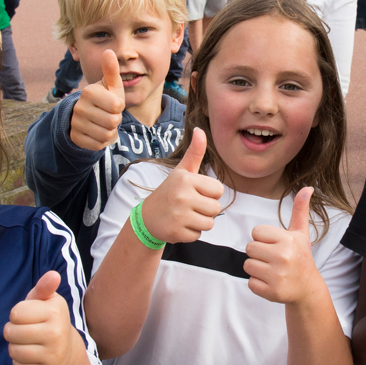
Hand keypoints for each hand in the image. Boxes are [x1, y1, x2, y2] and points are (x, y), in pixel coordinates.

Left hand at [4, 271, 73, 364]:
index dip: (17, 314)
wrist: (66, 349)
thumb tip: (53, 275)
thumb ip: (44, 287)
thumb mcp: (46, 301)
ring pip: (13, 351)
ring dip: (15, 347)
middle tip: (24, 330)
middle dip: (12, 331)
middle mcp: (57, 334)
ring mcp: (53, 355)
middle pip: (11, 333)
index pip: (15, 313)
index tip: (28, 316)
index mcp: (55, 312)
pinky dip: (20, 362)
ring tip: (27, 343)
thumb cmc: (49, 319)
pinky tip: (31, 356)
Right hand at [70, 50, 124, 150]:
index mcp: (89, 92)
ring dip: (109, 131)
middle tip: (108, 114)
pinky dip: (101, 141)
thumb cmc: (105, 98)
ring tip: (103, 123)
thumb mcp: (111, 85)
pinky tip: (97, 132)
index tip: (112, 103)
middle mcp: (79, 107)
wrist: (88, 116)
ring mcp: (75, 123)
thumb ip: (111, 70)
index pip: (117, 106)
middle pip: (112, 121)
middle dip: (115, 120)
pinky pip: (98, 145)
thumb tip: (109, 51)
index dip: (119, 106)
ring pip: (106, 135)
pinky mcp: (75, 138)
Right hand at [139, 128, 223, 245]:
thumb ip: (195, 152)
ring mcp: (179, 215)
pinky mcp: (176, 232)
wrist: (147, 217)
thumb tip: (200, 129)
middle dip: (206, 209)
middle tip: (189, 206)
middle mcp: (182, 196)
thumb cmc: (170, 191)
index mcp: (186, 179)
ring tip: (185, 215)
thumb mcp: (182, 171)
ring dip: (200, 222)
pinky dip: (191, 233)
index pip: (218, 190)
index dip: (210, 193)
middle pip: (216, 208)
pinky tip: (179, 225)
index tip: (195, 192)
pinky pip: (198, 235)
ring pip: (209, 223)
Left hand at [246, 187, 321, 303]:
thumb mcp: (301, 233)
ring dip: (257, 268)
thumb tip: (307, 187)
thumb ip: (300, 209)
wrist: (307, 288)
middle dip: (258, 254)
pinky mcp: (272, 292)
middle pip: (249, 248)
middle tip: (273, 259)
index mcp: (287, 240)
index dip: (263, 239)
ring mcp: (277, 276)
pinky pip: (250, 283)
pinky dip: (258, 284)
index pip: (256, 232)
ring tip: (272, 270)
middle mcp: (283, 257)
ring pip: (247, 265)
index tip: (276, 245)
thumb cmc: (300, 256)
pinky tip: (272, 282)